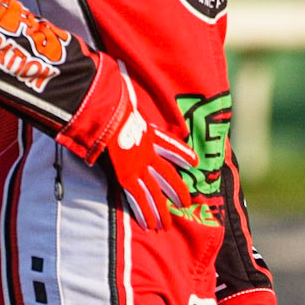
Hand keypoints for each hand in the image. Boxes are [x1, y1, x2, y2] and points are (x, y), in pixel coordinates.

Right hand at [102, 85, 193, 229]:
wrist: (108, 114)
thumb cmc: (111, 105)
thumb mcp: (123, 100)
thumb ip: (123, 96)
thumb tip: (118, 78)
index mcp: (147, 134)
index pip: (170, 145)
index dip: (183, 154)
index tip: (195, 163)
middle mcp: (147, 153)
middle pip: (168, 176)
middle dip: (178, 191)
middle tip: (187, 204)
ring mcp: (138, 166)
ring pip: (155, 194)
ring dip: (161, 212)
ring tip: (166, 227)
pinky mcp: (127, 177)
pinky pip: (138, 199)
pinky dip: (144, 213)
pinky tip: (150, 225)